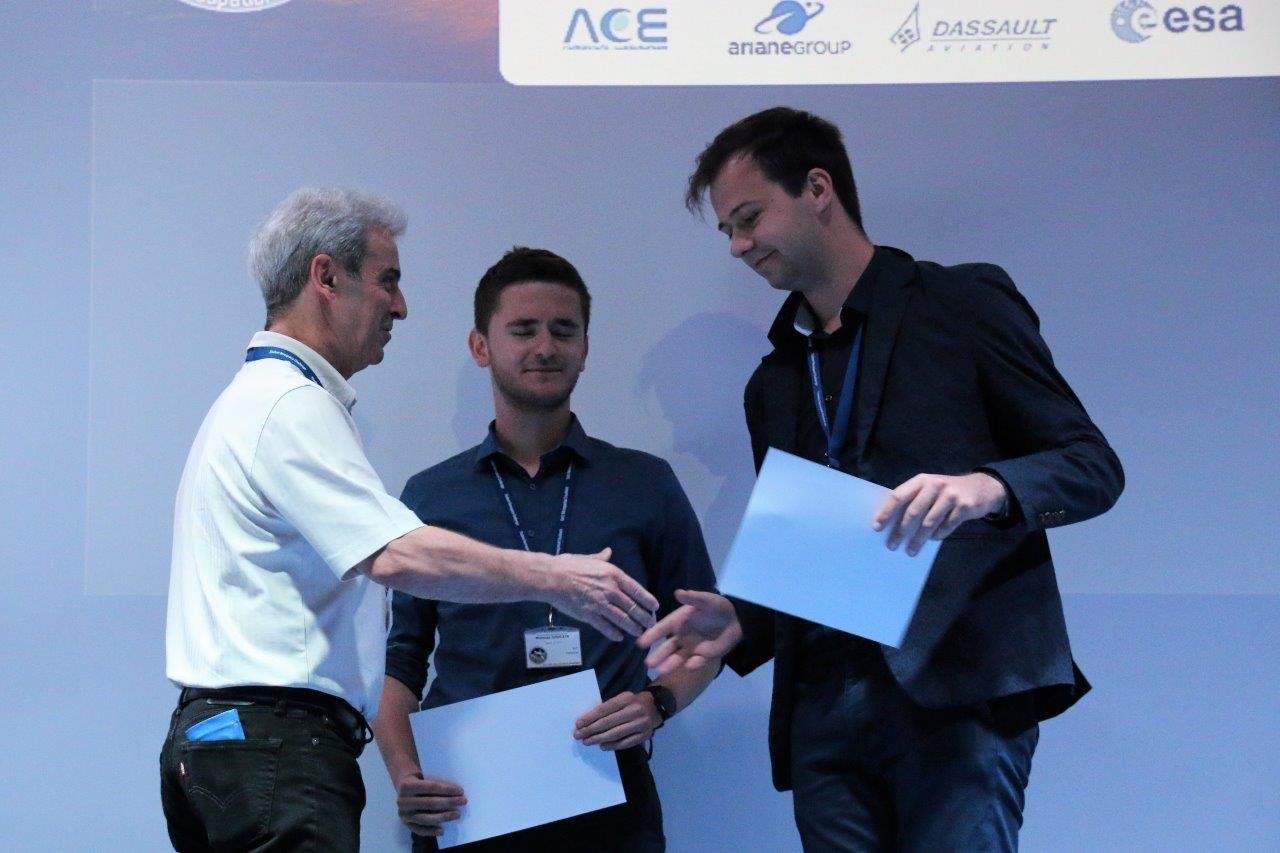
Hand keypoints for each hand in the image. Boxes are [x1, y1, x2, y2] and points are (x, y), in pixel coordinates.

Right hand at [394, 771, 465, 836]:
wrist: (403, 787)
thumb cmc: (419, 780)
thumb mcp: (424, 776)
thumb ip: (436, 782)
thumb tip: (457, 791)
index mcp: (407, 786)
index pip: (431, 787)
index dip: (447, 789)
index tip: (460, 791)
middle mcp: (402, 801)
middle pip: (429, 803)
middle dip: (449, 802)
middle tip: (463, 801)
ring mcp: (403, 814)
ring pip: (425, 818)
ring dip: (443, 817)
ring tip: (456, 815)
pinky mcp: (405, 824)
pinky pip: (419, 830)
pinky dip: (431, 831)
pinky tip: (442, 830)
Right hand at [547, 548, 658, 640]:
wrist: (551, 577)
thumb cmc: (568, 565)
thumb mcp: (588, 558)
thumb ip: (600, 558)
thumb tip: (608, 552)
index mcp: (613, 574)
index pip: (636, 589)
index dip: (647, 599)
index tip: (654, 606)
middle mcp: (610, 590)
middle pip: (632, 606)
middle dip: (643, 617)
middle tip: (650, 624)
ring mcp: (600, 603)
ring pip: (622, 618)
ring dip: (632, 627)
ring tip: (639, 632)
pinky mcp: (589, 615)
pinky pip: (605, 626)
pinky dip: (613, 633)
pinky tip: (619, 637)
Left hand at [573, 691, 660, 750]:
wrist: (656, 706)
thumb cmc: (633, 702)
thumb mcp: (622, 699)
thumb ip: (608, 708)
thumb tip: (587, 721)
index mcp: (626, 698)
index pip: (604, 709)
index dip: (590, 717)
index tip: (578, 724)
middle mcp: (634, 710)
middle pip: (608, 722)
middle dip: (591, 730)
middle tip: (578, 735)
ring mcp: (641, 724)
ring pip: (616, 734)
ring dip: (599, 739)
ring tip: (587, 741)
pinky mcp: (645, 735)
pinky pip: (626, 743)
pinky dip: (613, 745)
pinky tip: (602, 746)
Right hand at [639, 589, 741, 676]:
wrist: (735, 620)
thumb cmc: (716, 607)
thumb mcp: (706, 600)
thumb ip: (693, 598)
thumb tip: (678, 592)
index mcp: (678, 621)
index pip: (662, 628)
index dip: (652, 634)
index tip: (640, 643)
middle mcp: (681, 636)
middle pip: (667, 647)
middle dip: (658, 655)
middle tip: (648, 663)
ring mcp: (691, 648)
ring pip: (678, 658)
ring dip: (670, 664)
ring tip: (661, 670)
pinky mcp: (703, 656)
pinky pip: (696, 662)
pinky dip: (693, 664)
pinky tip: (689, 665)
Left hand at [872, 472, 1006, 555]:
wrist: (982, 487)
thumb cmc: (948, 491)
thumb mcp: (930, 489)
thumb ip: (915, 500)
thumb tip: (894, 523)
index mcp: (922, 480)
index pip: (899, 496)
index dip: (886, 512)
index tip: (877, 527)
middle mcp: (935, 485)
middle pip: (913, 512)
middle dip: (900, 531)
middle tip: (892, 545)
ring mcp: (950, 496)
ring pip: (929, 523)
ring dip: (918, 540)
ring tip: (911, 550)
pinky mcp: (964, 507)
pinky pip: (946, 527)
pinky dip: (937, 535)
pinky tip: (933, 539)